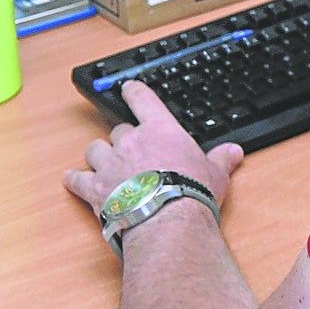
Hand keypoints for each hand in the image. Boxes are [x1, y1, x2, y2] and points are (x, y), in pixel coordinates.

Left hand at [63, 80, 243, 219]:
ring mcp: (109, 164)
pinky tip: (74, 180)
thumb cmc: (191, 192)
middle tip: (131, 148)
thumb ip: (221, 159)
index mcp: (160, 129)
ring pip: (94, 149)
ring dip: (98, 154)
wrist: (166, 220)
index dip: (133, 91)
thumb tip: (234, 152)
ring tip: (104, 161)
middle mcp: (131, 142)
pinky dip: (75, 179)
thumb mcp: (215, 172)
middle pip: (118, 129)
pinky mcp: (94, 189)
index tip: (128, 88)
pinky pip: (77, 179)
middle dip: (123, 138)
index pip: (142, 99)